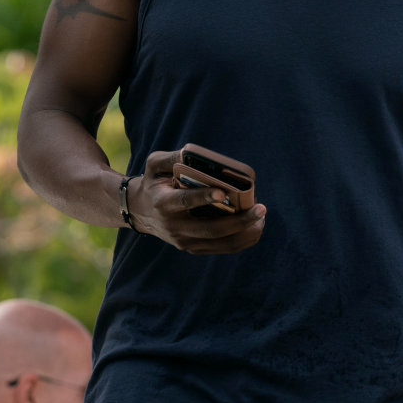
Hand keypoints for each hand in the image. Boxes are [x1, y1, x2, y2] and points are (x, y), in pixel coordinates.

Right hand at [126, 148, 265, 253]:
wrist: (140, 211)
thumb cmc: (153, 182)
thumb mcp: (155, 164)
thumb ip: (173, 157)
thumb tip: (196, 155)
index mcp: (163, 203)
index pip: (185, 201)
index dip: (204, 197)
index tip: (224, 192)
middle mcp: (174, 226)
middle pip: (211, 229)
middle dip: (239, 221)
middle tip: (261, 208)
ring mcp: (184, 241)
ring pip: (220, 242)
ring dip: (245, 232)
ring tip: (262, 218)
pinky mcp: (193, 248)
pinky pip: (222, 248)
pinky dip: (241, 239)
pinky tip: (255, 227)